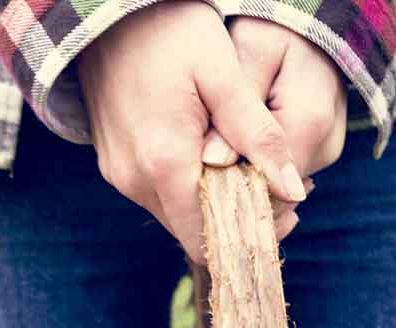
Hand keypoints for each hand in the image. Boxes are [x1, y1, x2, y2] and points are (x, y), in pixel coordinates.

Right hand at [74, 5, 350, 251]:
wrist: (103, 13)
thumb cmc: (168, 31)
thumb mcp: (223, 72)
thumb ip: (257, 134)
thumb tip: (292, 189)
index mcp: (164, 162)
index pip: (209, 238)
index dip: (250, 235)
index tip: (287, 212)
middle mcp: (135, 181)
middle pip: (194, 232)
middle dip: (237, 218)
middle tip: (277, 183)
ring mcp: (120, 176)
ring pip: (177, 214)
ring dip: (214, 202)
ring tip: (249, 163)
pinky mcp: (115, 167)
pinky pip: (159, 194)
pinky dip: (190, 187)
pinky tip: (214, 153)